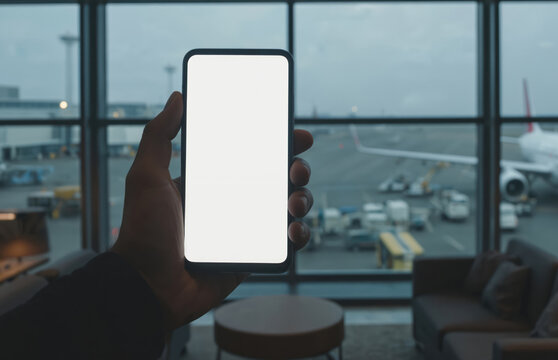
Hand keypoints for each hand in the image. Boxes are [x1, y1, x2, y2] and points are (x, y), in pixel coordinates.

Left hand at [111, 91, 312, 329]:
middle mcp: (233, 201)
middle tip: (297, 168)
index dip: (277, 142)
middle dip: (297, 168)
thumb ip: (159, 136)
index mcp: (212, 180)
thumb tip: (177, 97)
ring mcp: (245, 228)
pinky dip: (299, 234)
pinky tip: (293, 230)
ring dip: (302, 199)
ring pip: (288, 207)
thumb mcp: (146, 176)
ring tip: (295, 202)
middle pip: (278, 178)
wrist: (148, 286)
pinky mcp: (253, 255)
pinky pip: (285, 243)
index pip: (252, 154)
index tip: (295, 134)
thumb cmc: (143, 232)